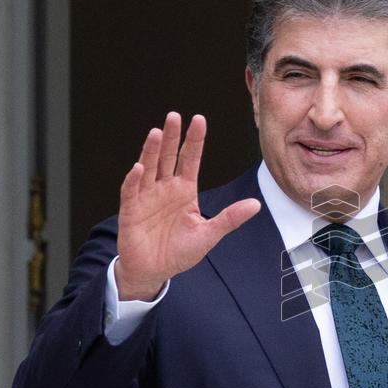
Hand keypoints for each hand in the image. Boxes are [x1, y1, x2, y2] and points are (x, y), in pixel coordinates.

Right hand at [115, 112, 260, 299]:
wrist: (155, 271)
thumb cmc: (180, 251)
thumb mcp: (209, 234)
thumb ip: (229, 218)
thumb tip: (256, 204)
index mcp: (185, 191)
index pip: (190, 159)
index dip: (195, 140)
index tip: (199, 119)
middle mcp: (165, 189)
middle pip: (168, 157)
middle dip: (172, 137)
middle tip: (175, 116)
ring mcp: (147, 197)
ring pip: (149, 168)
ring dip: (152, 151)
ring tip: (157, 133)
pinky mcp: (131, 211)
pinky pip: (131, 192)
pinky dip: (134, 180)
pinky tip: (139, 168)